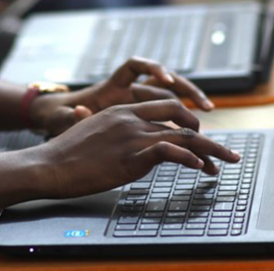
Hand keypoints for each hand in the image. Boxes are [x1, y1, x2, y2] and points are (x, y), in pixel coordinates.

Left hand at [30, 57, 214, 135]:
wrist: (60, 125)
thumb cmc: (60, 120)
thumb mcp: (63, 119)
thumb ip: (73, 116)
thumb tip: (77, 111)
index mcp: (110, 86)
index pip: (134, 66)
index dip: (152, 68)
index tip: (166, 78)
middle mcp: (126, 91)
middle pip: (162, 80)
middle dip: (184, 87)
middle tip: (201, 101)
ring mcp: (136, 104)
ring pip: (170, 95)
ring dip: (189, 100)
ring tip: (208, 109)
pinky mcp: (141, 118)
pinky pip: (167, 113)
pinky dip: (181, 118)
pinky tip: (196, 129)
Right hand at [34, 100, 240, 198]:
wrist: (48, 165)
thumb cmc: (66, 155)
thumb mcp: (93, 133)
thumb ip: (115, 132)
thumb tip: (128, 143)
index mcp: (122, 109)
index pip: (164, 106)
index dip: (186, 118)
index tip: (199, 134)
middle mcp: (131, 117)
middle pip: (179, 115)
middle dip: (204, 132)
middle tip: (219, 150)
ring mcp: (132, 134)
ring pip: (182, 135)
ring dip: (209, 150)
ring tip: (224, 163)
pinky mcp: (132, 155)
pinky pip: (170, 151)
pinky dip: (189, 159)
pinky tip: (200, 168)